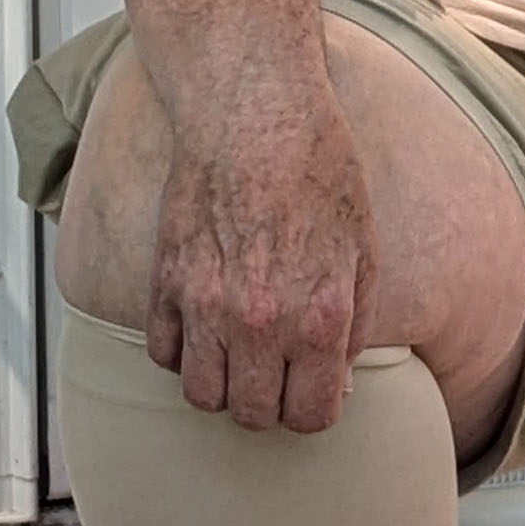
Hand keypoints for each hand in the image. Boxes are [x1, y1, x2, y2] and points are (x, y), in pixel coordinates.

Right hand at [146, 71, 377, 431]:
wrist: (255, 109)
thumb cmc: (316, 168)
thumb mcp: (363, 248)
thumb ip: (352, 324)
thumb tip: (335, 379)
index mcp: (318, 317)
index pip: (310, 416)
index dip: (314, 409)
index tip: (311, 392)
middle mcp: (260, 321)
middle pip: (252, 415)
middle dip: (268, 404)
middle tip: (275, 376)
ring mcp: (206, 303)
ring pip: (201, 396)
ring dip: (222, 385)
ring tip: (237, 357)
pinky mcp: (165, 280)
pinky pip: (161, 353)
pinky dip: (180, 351)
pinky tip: (202, 326)